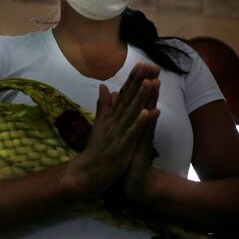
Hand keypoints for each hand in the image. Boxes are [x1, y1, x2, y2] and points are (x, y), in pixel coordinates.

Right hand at [66, 63, 160, 197]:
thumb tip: (106, 87)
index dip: (134, 79)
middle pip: (128, 98)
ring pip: (131, 112)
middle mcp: (115, 121)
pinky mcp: (121, 147)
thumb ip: (104, 105)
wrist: (87, 173)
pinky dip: (140, 123)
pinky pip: (132, 133)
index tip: (144, 64)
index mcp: (112, 116)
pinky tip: (149, 112)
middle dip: (139, 81)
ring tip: (150, 82)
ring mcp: (118, 133)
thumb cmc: (96, 150)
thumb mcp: (101, 124)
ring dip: (140, 97)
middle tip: (150, 65)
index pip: (124, 93)